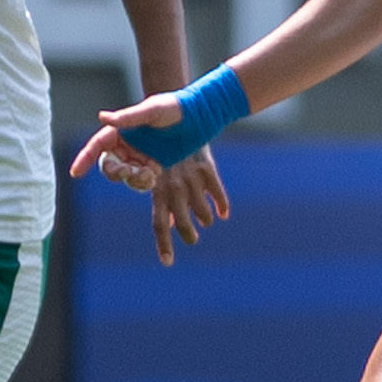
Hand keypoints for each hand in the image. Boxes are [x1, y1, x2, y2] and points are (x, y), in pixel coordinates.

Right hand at [70, 91, 184, 189]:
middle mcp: (125, 146)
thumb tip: (102, 117)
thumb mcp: (152, 110)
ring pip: (126, 177)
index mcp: (119, 130)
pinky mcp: (152, 167)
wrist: (199, 116)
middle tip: (131, 172)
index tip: (75, 172)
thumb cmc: (174, 107)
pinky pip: (142, 181)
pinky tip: (156, 174)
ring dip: (134, 179)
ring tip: (150, 174)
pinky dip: (146, 182)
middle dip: (117, 173)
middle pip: (109, 166)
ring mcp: (138, 158)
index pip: (96, 145)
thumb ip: (129, 117)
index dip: (83, 159)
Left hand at [147, 152, 230, 267]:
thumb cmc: (166, 151)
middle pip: (183, 223)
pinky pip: (218, 195)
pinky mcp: (207, 169)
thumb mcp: (161, 174)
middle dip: (189, 236)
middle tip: (193, 239)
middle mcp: (174, 186)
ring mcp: (191, 178)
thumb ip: (165, 201)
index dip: (164, 244)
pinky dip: (222, 206)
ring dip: (205, 219)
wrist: (181, 119)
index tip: (168, 263)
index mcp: (158, 189)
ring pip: (203, 213)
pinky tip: (223, 213)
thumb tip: (170, 225)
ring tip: (206, 221)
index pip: (159, 223)